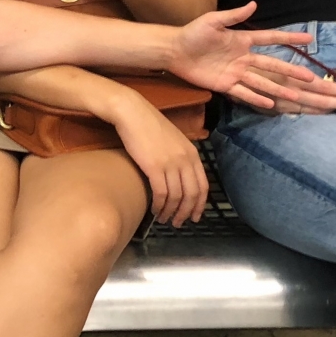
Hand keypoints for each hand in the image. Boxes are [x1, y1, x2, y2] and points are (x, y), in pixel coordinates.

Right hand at [104, 94, 208, 227]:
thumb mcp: (173, 141)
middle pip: (192, 194)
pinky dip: (159, 205)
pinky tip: (154, 211)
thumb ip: (180, 158)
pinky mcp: (154, 166)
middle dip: (186, 212)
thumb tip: (179, 177)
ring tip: (164, 219)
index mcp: (192, 154)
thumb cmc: (149, 125)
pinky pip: (162, 193)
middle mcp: (185, 160)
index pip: (203, 186)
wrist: (132, 113)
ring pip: (177, 197)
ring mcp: (171, 163)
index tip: (194, 216)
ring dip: (171, 212)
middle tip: (179, 223)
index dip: (200, 205)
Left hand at [169, 3, 335, 108]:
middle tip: (310, 78)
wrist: (174, 50)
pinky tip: (271, 104)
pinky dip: (256, 98)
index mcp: (243, 40)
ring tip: (295, 96)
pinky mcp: (225, 85)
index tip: (309, 39)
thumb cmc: (193, 33)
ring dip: (278, 89)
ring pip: (261, 82)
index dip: (290, 38)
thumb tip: (254, 4)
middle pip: (272, 65)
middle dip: (291, 71)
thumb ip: (234, 15)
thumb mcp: (213, 21)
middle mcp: (243, 58)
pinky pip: (244, 93)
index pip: (271, 38)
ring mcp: (236, 73)